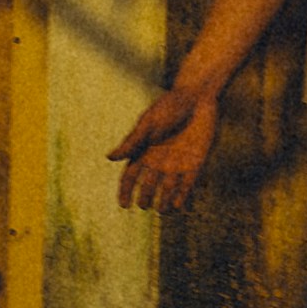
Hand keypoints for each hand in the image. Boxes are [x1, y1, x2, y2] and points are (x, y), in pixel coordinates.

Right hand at [108, 75, 220, 211]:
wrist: (197, 98)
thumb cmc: (169, 106)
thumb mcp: (148, 124)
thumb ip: (133, 142)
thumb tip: (109, 158)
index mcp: (143, 152)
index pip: (129, 177)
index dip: (125, 192)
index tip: (124, 205)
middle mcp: (158, 162)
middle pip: (148, 187)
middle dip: (146, 199)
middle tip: (145, 205)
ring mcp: (177, 165)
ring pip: (168, 191)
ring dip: (165, 203)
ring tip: (163, 209)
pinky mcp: (195, 165)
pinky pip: (188, 187)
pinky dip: (184, 198)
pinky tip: (180, 207)